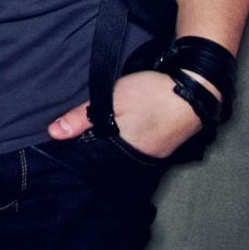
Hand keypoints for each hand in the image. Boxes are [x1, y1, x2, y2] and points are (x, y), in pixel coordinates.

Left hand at [46, 70, 202, 158]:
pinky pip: (141, 148)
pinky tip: (123, 132)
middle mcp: (144, 159)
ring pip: (126, 154)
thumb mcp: (111, 100)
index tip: (67, 146)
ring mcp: (158, 153)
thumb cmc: (151, 94)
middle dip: (98, 151)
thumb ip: (82, 118)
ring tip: (100, 135)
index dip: (82, 152)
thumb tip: (53, 133)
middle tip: (82, 138)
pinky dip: (129, 142)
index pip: (97, 162)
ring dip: (114, 145)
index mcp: (127, 154)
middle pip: (112, 160)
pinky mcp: (166, 145)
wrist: (195, 87)